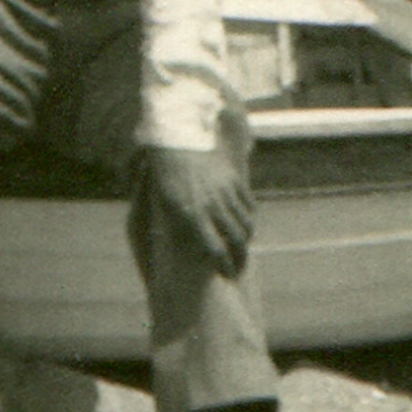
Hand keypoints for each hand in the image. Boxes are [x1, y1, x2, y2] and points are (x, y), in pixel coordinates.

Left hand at [145, 141, 254, 276]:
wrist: (176, 135)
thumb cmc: (163, 172)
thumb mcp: (166, 201)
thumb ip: (181, 224)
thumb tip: (193, 245)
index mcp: (191, 214)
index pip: (215, 250)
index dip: (224, 266)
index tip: (226, 275)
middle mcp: (212, 205)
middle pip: (237, 240)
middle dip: (240, 259)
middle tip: (238, 270)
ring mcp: (225, 191)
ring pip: (246, 223)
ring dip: (246, 240)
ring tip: (242, 249)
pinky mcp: (233, 179)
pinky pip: (248, 204)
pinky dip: (249, 217)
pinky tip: (245, 223)